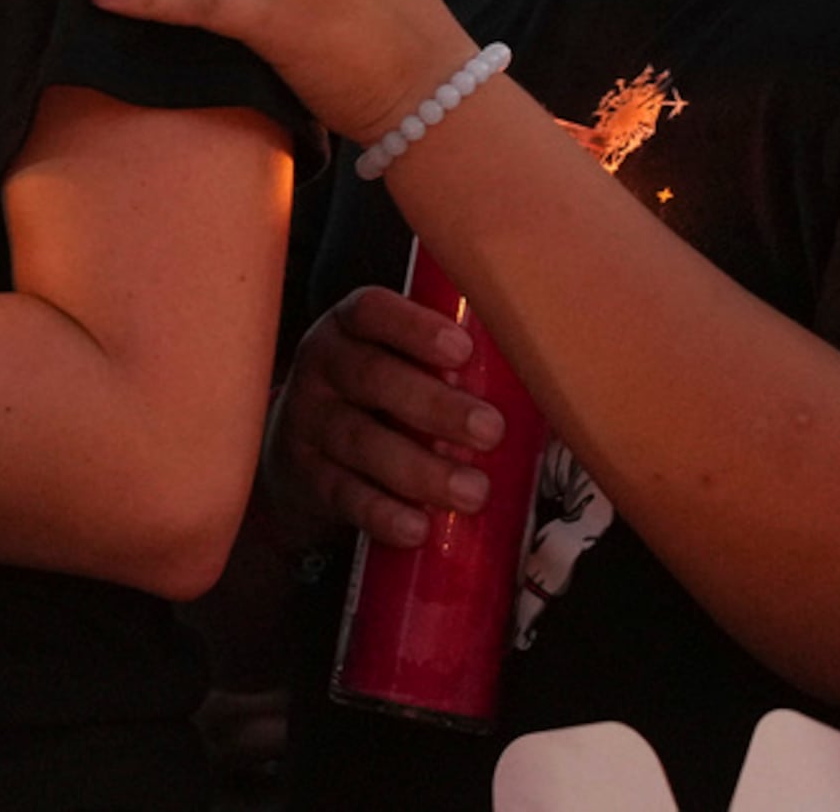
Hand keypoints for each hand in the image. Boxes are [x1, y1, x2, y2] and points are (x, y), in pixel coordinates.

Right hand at [268, 286, 508, 545]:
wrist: (302, 453)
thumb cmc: (378, 400)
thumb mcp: (396, 364)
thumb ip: (448, 364)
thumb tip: (538, 374)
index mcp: (349, 328)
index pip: (372, 312)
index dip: (414, 326)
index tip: (462, 349)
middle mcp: (323, 368)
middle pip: (372, 376)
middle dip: (434, 404)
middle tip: (489, 431)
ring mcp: (308, 423)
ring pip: (361, 441)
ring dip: (420, 469)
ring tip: (472, 492)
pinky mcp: (306, 478)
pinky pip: (343, 494)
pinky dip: (382, 512)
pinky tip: (417, 527)